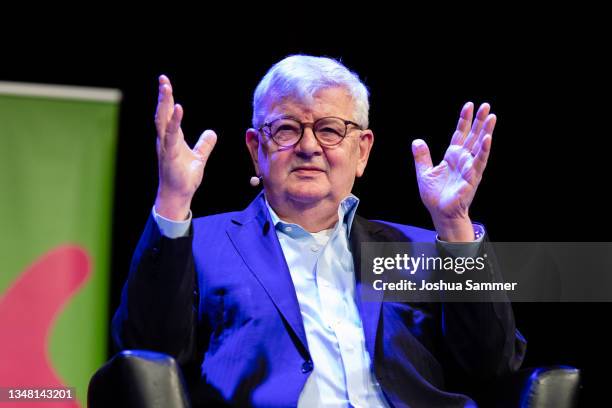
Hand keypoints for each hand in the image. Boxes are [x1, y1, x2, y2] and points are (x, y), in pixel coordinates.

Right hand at [154, 75, 216, 219]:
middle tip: (162, 79)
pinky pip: (171, 136)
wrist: (179, 195)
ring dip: (164, 104)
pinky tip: (178, 109)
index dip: (167, 99)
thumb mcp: (199, 158)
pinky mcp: (170, 155)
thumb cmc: (185, 177)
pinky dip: (174, 122)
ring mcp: (166, 147)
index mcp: (172, 138)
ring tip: (166, 88)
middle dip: (163, 96)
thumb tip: (212, 133)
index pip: (169, 114)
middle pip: (162, 113)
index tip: (166, 83)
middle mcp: (165, 140)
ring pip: (163, 121)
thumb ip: (204, 144)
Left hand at [411, 102, 494, 240]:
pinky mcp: (472, 177)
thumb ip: (422, 156)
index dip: (464, 120)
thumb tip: (417, 141)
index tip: (469, 105)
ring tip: (492, 116)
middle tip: (486, 105)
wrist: (440, 212)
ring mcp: (469, 167)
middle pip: (473, 135)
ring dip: (486, 131)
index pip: (460, 133)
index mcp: (452, 156)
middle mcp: (463, 159)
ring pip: (479, 145)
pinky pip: (479, 161)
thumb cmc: (435, 195)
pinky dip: (483, 150)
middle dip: (479, 121)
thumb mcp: (424, 172)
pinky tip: (487, 138)